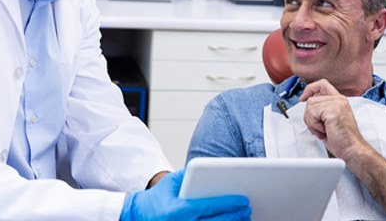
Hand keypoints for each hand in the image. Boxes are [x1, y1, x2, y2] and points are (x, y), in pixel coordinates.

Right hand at [120, 168, 250, 220]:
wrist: (139, 217)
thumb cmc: (158, 198)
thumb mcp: (171, 181)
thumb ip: (190, 174)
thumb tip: (214, 169)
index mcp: (177, 211)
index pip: (208, 206)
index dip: (228, 203)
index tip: (243, 200)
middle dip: (235, 216)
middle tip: (247, 209)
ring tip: (243, 218)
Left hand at [300, 79, 368, 161]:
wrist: (352, 150)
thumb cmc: (342, 139)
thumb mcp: (330, 120)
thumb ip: (321, 108)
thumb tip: (307, 102)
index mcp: (339, 100)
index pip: (321, 84)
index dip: (310, 89)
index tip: (303, 98)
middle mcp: (339, 100)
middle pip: (311, 99)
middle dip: (309, 116)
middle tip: (319, 127)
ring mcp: (336, 104)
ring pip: (310, 106)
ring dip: (312, 122)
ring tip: (323, 130)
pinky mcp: (333, 111)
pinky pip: (312, 114)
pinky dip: (314, 125)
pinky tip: (324, 131)